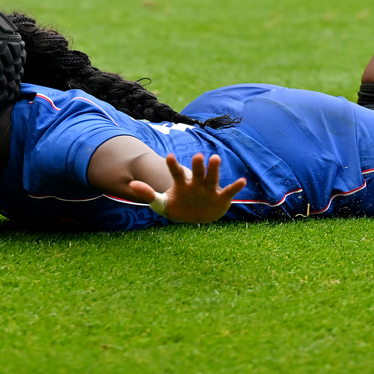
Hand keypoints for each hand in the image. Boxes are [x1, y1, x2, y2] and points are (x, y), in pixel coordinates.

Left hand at [127, 153, 245, 223]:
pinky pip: (229, 191)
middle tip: (196, 156)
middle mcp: (197, 183)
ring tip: (215, 158)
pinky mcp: (221, 197)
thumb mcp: (161, 204)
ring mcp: (210, 189)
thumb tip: (130, 185)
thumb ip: (148, 194)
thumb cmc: (178, 208)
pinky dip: (236, 187)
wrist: (195, 218)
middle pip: (197, 172)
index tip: (168, 157)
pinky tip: (242, 181)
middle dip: (197, 165)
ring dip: (213, 168)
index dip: (173, 166)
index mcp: (182, 184)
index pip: (176, 173)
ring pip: (212, 177)